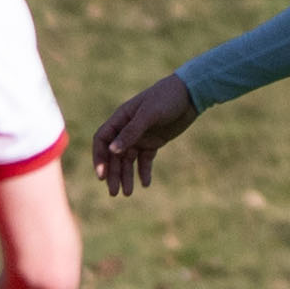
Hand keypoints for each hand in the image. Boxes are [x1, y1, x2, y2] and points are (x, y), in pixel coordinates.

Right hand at [90, 74, 199, 197]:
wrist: (190, 95)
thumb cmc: (166, 98)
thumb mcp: (149, 114)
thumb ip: (131, 132)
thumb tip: (112, 151)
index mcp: (120, 118)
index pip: (102, 140)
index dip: (99, 158)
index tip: (102, 176)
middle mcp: (127, 129)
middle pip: (114, 155)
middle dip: (113, 173)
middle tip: (114, 192)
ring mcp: (140, 136)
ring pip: (128, 160)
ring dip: (126, 176)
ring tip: (128, 193)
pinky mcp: (154, 142)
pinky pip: (145, 160)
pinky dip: (144, 171)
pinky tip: (145, 183)